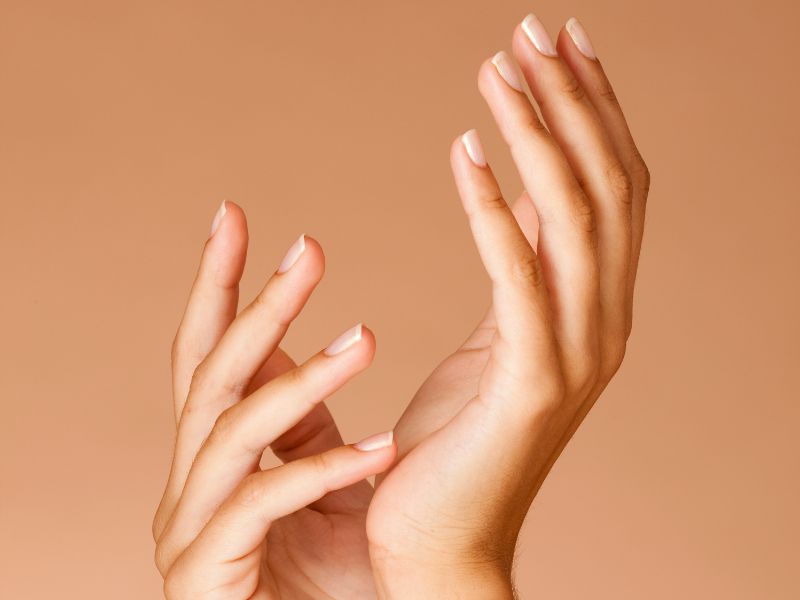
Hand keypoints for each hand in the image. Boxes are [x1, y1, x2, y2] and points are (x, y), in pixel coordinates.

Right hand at [151, 203, 395, 598]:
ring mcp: (192, 526)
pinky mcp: (209, 571)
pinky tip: (386, 448)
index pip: (210, 352)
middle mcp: (192, 480)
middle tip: (309, 248)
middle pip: (211, 375)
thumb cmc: (332, 574)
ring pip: (232, 429)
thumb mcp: (318, 479)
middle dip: (257, 307)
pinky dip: (323, 470)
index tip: (235, 216)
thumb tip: (307, 346)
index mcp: (218, 453)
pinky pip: (263, 505)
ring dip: (302, 379)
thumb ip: (300, 419)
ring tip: (369, 340)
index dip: (219, 285)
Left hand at [367, 15, 649, 596]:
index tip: (560, 47)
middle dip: (573, 101)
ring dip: (538, 133)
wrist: (439, 544)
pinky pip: (518, 275)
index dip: (594, 113)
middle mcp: (603, 322)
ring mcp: (577, 353)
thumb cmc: (453, 443)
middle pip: (604, 186)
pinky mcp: (531, 383)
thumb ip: (515, 277)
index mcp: (593, 311)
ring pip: (574, 218)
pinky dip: (493, 208)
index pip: (610, 191)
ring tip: (499, 67)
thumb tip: (511, 208)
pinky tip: (462, 152)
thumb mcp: (492, 343)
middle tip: (532, 31)